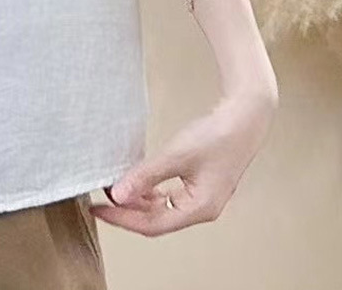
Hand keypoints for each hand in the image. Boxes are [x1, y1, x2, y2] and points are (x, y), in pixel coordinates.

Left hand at [90, 87, 277, 234]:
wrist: (243, 117)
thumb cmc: (215, 136)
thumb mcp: (175, 156)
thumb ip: (145, 177)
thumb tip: (117, 196)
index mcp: (199, 209)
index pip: (152, 224)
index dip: (122, 219)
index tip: (98, 209)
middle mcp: (201, 210)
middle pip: (156, 219)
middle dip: (127, 211)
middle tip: (99, 199)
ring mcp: (202, 198)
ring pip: (162, 208)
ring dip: (137, 201)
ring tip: (113, 189)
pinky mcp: (200, 185)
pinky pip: (169, 196)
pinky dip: (150, 192)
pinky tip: (136, 182)